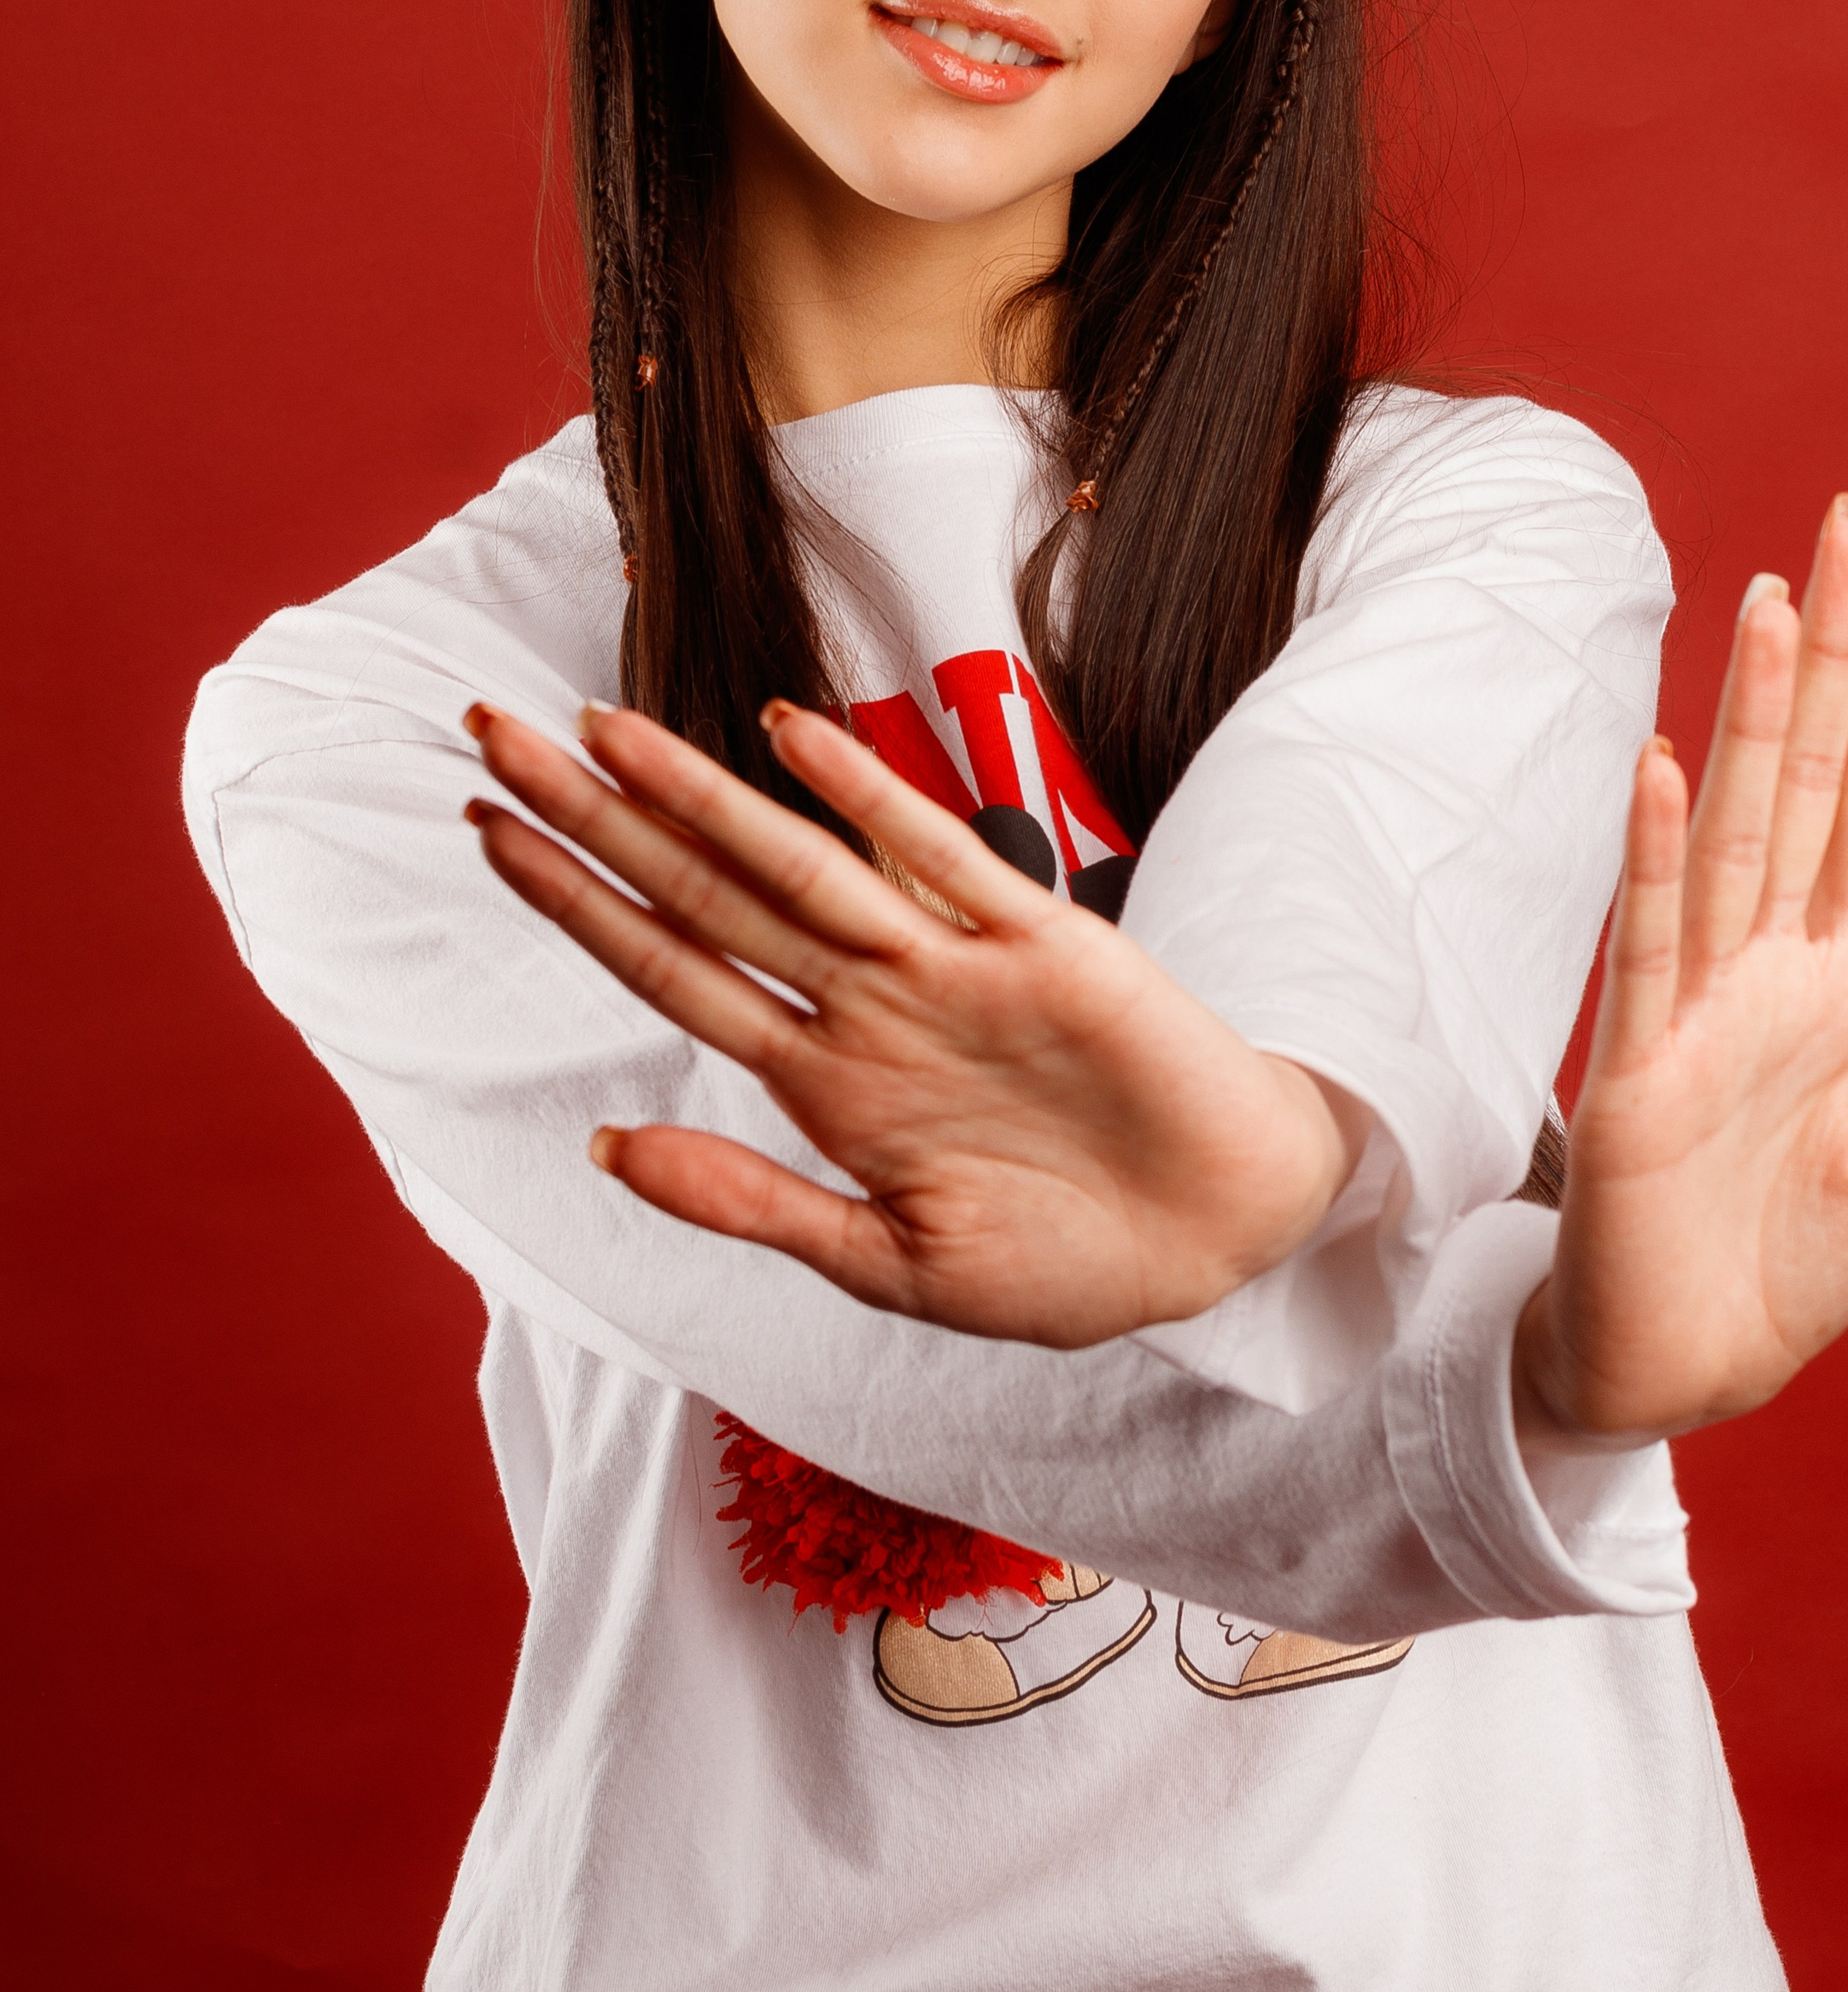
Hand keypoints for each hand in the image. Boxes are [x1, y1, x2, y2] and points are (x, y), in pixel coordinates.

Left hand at [463, 700, 1364, 1347]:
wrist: (1216, 1236)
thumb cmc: (1062, 1259)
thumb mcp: (889, 1264)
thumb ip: (750, 1201)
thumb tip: (601, 1145)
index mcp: (824, 1081)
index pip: (670, 967)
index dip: (576, 903)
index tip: (487, 836)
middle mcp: (866, 1004)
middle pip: (702, 893)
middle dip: (593, 818)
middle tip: (487, 736)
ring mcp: (947, 966)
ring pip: (794, 864)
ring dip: (694, 797)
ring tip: (599, 728)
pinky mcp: (1039, 941)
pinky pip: (934, 857)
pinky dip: (862, 796)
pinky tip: (787, 736)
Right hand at [1514, 495, 1847, 1448]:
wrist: (1687, 1372)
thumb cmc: (1788, 1260)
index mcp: (1835, 980)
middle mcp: (1763, 968)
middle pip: (1801, 781)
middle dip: (1830, 656)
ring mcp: (1696, 1010)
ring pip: (1732, 834)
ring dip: (1750, 718)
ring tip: (1775, 603)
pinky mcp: (1637, 1075)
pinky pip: (1650, 951)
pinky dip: (1658, 860)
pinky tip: (1663, 769)